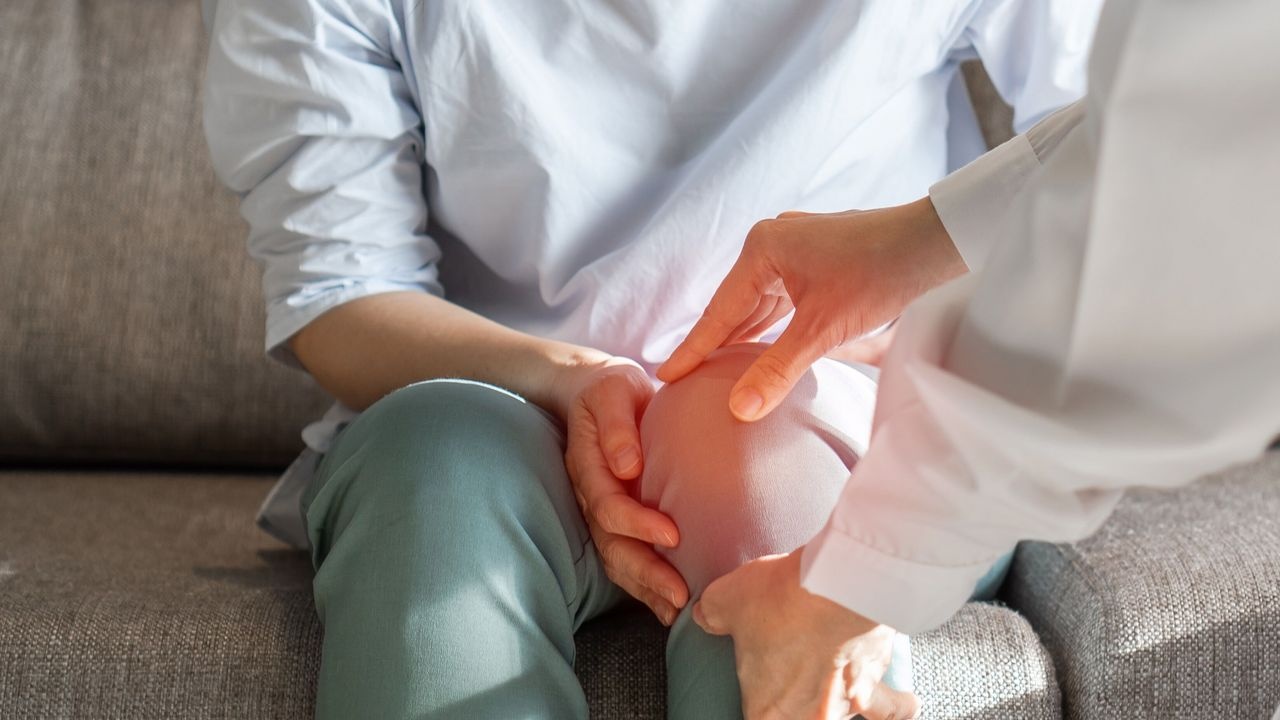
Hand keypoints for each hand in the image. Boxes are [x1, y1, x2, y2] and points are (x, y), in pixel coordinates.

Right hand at [560, 357, 688, 624]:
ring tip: (677, 608)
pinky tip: (670, 605)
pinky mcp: (617, 521)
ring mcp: (601, 512)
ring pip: (617, 559)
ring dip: (646, 588)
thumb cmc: (611, 390)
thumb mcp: (612, 391)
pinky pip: (626, 558)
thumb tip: (627, 465)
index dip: (637, 524)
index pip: (608, 506)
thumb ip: (616, 426)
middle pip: (611, 545)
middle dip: (645, 572)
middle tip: (680, 593)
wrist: (598, 393)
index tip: (672, 534)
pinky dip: (646, 585)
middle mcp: (592, 496)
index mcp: (589, 466)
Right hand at [658, 197, 962, 420]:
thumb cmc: (880, 275)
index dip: (693, 349)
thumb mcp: (823, 331)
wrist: (937, 243)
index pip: (719, 311)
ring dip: (744, 337)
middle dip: (715, 344)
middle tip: (685, 380)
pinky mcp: (818, 258)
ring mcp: (796, 248)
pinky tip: (761, 348)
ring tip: (716, 371)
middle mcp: (773, 242)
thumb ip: (777, 370)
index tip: (665, 376)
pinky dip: (770, 327)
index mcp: (762, 249)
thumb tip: (738, 410)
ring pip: (760, 304)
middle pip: (736, 306)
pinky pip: (782, 299)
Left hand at [693, 550, 918, 719]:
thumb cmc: (783, 597)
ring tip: (839, 701)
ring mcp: (844, 705)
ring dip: (839, 711)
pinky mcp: (877, 684)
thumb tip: (704, 615)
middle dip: (793, 709)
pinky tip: (906, 703)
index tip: (758, 696)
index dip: (756, 710)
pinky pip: (892, 709)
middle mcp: (807, 717)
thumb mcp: (727, 599)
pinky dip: (898, 706)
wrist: (842, 584)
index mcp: (766, 709)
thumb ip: (712, 613)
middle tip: (793, 688)